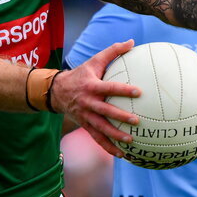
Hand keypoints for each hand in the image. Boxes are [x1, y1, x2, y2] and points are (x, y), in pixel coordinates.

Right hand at [52, 40, 139, 156]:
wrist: (57, 91)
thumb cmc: (81, 74)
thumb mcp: (94, 61)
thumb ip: (113, 51)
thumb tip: (132, 42)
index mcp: (92, 86)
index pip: (110, 88)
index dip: (124, 90)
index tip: (139, 92)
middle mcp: (88, 103)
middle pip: (106, 112)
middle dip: (121, 117)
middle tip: (136, 121)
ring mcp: (86, 116)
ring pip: (102, 128)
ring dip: (115, 136)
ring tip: (131, 140)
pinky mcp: (85, 125)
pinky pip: (97, 139)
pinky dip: (109, 147)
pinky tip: (122, 154)